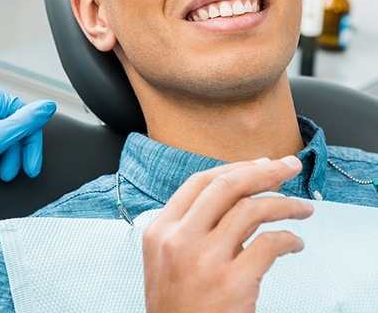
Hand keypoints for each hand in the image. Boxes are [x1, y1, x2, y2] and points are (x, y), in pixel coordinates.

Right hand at [142, 156, 313, 312]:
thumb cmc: (176, 306)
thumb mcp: (164, 259)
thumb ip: (187, 226)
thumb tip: (232, 197)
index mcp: (161, 229)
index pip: (199, 182)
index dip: (233, 168)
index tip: (258, 164)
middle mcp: (180, 238)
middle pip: (226, 186)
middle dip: (263, 171)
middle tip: (288, 166)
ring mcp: (205, 259)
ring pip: (250, 210)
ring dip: (284, 204)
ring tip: (302, 208)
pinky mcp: (232, 283)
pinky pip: (269, 245)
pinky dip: (288, 239)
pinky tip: (295, 243)